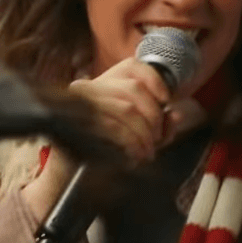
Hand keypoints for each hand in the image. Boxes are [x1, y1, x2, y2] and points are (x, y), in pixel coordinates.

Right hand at [20, 58, 183, 218]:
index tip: (166, 102)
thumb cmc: (101, 153)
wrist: (67, 177)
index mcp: (101, 84)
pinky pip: (113, 128)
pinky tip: (136, 156)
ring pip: (126, 109)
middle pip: (133, 89)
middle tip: (156, 140)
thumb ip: (156, 123)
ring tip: (147, 152)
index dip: (155, 81)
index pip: (132, 65)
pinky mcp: (76, 123)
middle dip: (153, 116)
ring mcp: (79, 104)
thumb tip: (174, 114)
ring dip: (144, 134)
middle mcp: (87, 87)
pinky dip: (131, 143)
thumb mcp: (134, 134)